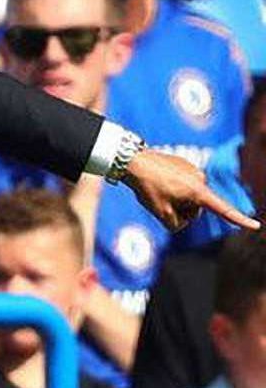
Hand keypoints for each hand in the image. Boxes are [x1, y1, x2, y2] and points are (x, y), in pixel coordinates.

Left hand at [123, 150, 258, 231]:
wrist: (134, 161)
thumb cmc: (148, 187)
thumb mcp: (161, 214)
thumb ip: (177, 224)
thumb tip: (182, 221)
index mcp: (197, 191)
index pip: (222, 209)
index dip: (239, 220)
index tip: (256, 226)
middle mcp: (200, 179)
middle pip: (196, 208)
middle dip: (181, 211)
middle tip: (160, 203)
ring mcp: (193, 171)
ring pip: (188, 197)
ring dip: (176, 200)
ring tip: (158, 192)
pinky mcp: (184, 165)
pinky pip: (182, 185)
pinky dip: (173, 189)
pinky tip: (158, 183)